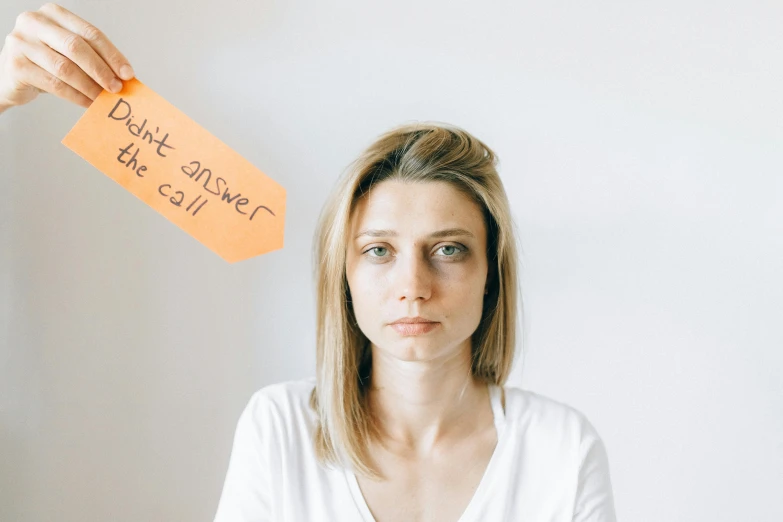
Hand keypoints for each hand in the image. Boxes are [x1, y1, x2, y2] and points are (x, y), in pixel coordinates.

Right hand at [0, 3, 133, 111]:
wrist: (9, 77)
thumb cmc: (44, 62)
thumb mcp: (65, 51)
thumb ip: (90, 56)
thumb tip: (124, 76)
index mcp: (53, 13)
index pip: (90, 33)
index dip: (112, 54)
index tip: (128, 74)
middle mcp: (34, 22)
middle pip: (77, 47)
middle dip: (102, 70)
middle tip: (117, 88)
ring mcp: (22, 42)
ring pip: (66, 67)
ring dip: (90, 86)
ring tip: (104, 98)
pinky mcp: (17, 66)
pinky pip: (55, 84)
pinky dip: (76, 96)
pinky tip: (88, 102)